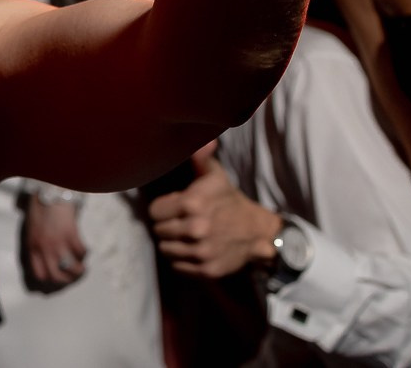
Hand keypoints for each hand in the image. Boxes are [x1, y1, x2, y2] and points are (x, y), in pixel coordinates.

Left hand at [22, 192, 87, 290]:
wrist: (49, 193)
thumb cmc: (40, 210)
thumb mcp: (32, 231)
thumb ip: (37, 246)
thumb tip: (46, 261)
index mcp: (33, 247)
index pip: (39, 274)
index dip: (50, 279)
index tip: (58, 276)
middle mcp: (44, 248)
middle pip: (56, 276)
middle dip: (67, 280)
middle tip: (73, 276)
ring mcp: (58, 242)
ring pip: (71, 268)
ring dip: (79, 270)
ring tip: (82, 267)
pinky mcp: (70, 234)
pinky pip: (81, 252)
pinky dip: (84, 253)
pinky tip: (84, 249)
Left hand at [147, 148, 279, 279]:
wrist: (255, 230)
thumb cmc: (228, 199)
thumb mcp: (214, 175)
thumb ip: (201, 158)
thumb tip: (205, 141)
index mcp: (192, 203)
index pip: (154, 211)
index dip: (163, 208)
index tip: (175, 206)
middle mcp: (196, 229)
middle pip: (158, 230)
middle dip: (166, 225)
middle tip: (180, 221)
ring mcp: (201, 251)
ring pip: (165, 249)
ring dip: (172, 242)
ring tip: (186, 234)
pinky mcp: (206, 269)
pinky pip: (177, 266)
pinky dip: (182, 259)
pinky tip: (193, 248)